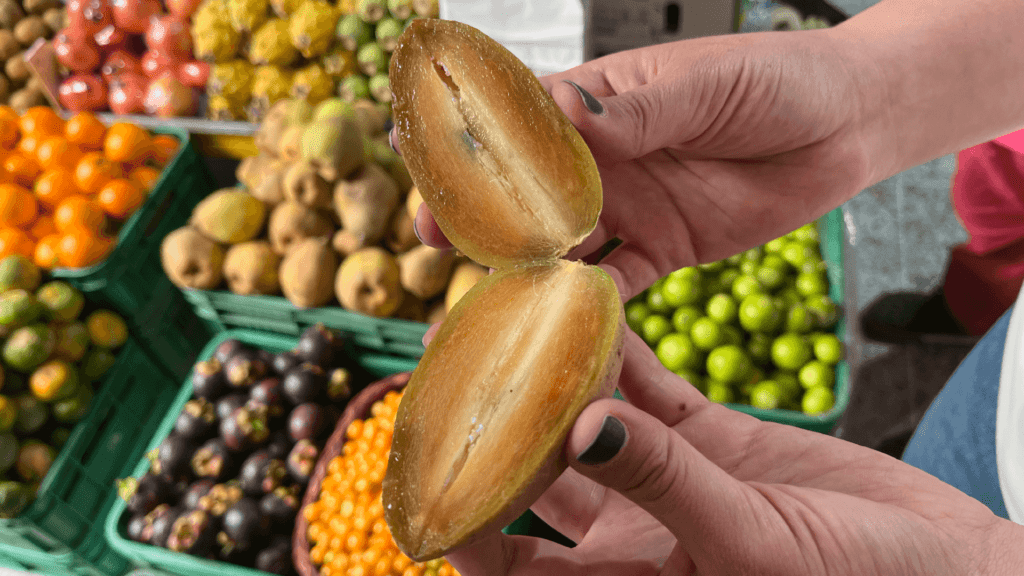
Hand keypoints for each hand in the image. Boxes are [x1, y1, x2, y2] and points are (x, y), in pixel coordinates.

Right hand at [396, 29, 887, 299]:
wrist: (847, 125)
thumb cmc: (776, 81)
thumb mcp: (705, 87)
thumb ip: (637, 111)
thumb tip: (564, 113)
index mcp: (599, 103)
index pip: (519, 125)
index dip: (471, 149)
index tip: (424, 168)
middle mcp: (602, 161)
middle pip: (526, 195)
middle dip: (482, 220)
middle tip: (436, 245)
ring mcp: (628, 208)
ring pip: (562, 247)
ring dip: (527, 273)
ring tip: (487, 300)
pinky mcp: (662, 250)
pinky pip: (616, 285)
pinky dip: (589, 308)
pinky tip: (563, 327)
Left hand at [443, 330, 1022, 575]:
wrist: (950, 569)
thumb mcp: (752, 548)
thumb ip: (664, 486)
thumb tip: (578, 427)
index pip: (511, 564)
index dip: (464, 520)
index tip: (429, 462)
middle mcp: (631, 537)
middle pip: (536, 481)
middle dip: (498, 428)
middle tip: (459, 365)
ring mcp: (669, 484)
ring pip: (592, 424)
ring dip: (558, 377)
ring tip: (518, 317)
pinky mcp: (714, 443)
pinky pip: (655, 392)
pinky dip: (627, 355)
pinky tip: (595, 306)